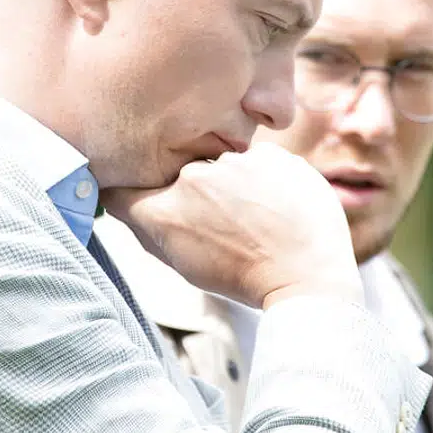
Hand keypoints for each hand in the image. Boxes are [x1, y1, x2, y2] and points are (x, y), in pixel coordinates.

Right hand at [102, 143, 360, 309]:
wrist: (309, 278)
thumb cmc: (246, 278)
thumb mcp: (184, 263)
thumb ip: (149, 228)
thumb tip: (123, 200)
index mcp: (164, 211)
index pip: (124, 189)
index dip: (129, 193)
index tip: (137, 198)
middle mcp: (192, 178)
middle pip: (181, 175)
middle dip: (195, 194)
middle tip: (225, 225)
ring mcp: (234, 161)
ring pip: (223, 165)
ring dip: (232, 184)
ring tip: (258, 219)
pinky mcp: (271, 153)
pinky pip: (257, 160)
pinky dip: (263, 178)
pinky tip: (278, 207)